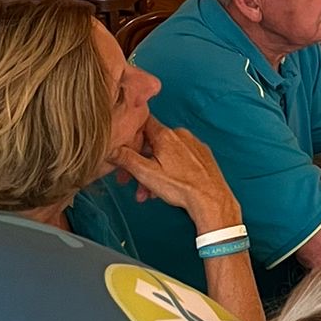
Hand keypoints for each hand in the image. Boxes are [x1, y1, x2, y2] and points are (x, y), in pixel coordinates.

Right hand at [109, 118, 239, 231]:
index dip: (130, 135)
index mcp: (165, 135)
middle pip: (152, 144)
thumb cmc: (181, 186)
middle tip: (130, 182)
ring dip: (152, 172)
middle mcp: (180, 135)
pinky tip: (165, 188)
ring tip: (148, 194)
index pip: (142, 123)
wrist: (210, 198)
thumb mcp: (146, 173)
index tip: (122, 148)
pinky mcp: (202, 155)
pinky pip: (179, 158)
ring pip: (165, 154)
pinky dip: (169, 171)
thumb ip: (126, 158)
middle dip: (138, 163)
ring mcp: (193, 144)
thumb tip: (110, 148)